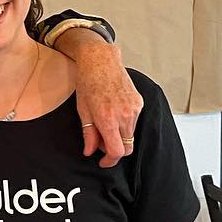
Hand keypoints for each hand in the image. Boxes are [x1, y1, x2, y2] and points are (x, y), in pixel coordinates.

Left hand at [74, 42, 141, 167]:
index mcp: (108, 119)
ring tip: (104, 122)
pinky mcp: (139, 102)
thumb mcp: (83, 111)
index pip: (116, 151)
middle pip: (127, 147)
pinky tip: (113, 111)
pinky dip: (124, 123)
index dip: (109, 161)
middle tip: (100, 142)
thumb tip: (90, 151)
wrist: (101, 60)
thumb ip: (89, 134)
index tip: (103, 161)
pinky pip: (134, 121)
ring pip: (130, 135)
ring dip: (119, 135)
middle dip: (114, 149)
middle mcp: (124, 115)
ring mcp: (134, 109)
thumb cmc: (88, 82)